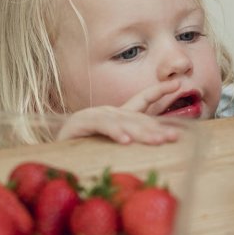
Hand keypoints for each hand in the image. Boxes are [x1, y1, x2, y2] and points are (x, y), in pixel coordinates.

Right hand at [56, 80, 180, 144]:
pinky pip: (103, 127)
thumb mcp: (115, 142)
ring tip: (157, 141)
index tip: (178, 83)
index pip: (143, 99)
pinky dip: (115, 133)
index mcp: (121, 114)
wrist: (55, 151)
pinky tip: (126, 141)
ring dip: (142, 132)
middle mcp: (111, 112)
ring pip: (124, 123)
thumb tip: (161, 141)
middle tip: (174, 136)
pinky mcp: (82, 123)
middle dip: (158, 128)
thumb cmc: (86, 147)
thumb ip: (134, 139)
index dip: (160, 90)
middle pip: (139, 118)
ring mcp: (97, 115)